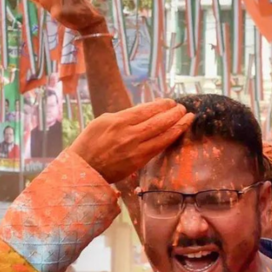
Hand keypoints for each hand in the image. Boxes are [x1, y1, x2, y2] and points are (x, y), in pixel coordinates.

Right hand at [69, 99, 193, 183]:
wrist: (83, 169)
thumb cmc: (89, 143)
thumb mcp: (101, 122)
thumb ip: (122, 117)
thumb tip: (142, 113)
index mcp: (118, 121)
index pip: (145, 110)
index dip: (161, 105)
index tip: (170, 102)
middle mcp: (129, 134)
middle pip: (157, 121)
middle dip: (173, 113)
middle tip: (182, 108)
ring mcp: (135, 149)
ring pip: (162, 135)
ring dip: (177, 126)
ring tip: (188, 118)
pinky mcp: (138, 162)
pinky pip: (158, 148)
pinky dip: (169, 139)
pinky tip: (177, 133)